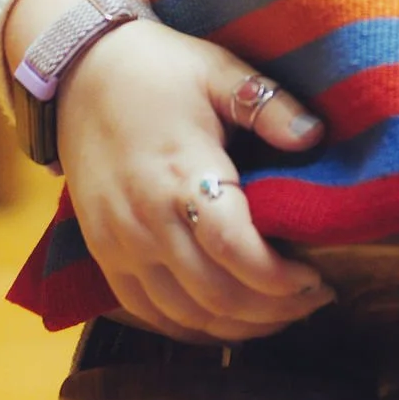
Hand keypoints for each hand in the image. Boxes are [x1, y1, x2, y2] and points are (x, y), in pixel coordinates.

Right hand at [55, 19, 334, 343]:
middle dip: (272, 310)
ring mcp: (118, 244)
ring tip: (282, 315)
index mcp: (180, 175)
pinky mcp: (103, 254)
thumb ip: (269, 105)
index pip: (235, 251)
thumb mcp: (220, 71)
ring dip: (237, 327)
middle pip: (215, 295)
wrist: (79, 73)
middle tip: (315, 301)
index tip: (319, 280)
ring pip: (183, 315)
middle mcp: (145, 221)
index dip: (281, 279)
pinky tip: (227, 323)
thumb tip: (315, 136)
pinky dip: (191, 329)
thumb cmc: (159, 70)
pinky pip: (146, 313)